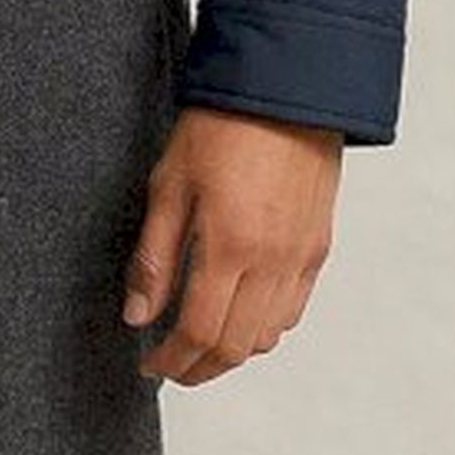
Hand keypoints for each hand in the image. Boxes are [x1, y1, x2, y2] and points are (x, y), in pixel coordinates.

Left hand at [121, 105, 342, 384]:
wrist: (286, 86)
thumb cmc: (223, 122)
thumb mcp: (170, 181)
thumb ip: (154, 255)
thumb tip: (137, 313)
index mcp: (230, 246)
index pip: (199, 333)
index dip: (171, 359)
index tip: (149, 364)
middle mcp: (271, 262)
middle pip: (236, 347)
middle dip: (199, 368)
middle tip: (171, 365)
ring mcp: (300, 257)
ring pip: (268, 336)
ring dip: (232, 350)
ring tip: (201, 341)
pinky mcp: (318, 246)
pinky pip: (293, 308)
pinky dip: (265, 326)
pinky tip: (242, 312)